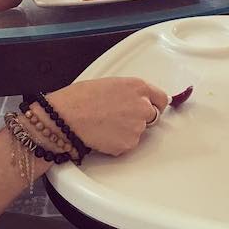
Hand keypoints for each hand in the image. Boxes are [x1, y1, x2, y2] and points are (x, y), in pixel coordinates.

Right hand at [46, 77, 167, 155]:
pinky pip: (127, 144)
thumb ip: (130, 92)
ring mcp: (137, 126)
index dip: (156, 104)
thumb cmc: (81, 98)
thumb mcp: (111, 84)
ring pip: (138, 131)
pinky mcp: (128, 144)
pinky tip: (103, 134)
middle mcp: (142, 106)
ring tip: (106, 124)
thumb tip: (137, 99)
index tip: (154, 108)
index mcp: (138, 87)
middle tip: (120, 118)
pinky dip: (118, 142)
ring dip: (127, 130)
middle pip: (152, 116)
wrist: (68, 116)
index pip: (161, 98)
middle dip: (141, 118)